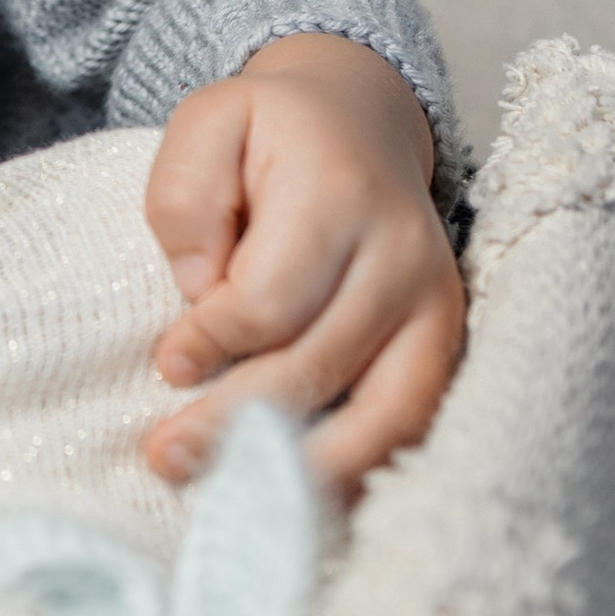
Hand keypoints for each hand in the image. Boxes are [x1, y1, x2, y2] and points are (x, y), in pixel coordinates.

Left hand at [143, 32, 464, 494]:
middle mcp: (401, 254)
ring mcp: (435, 304)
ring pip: (381, 412)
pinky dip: (360, 468)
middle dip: (237, 421)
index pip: (272, 298)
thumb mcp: (208, 123)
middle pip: (320, 365)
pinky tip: (300, 494)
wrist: (360, 121)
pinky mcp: (447, 340)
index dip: (214, 343)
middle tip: (169, 455)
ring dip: (302, 467)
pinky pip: (412, 423)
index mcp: (337, 193)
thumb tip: (198, 287)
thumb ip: (186, 194)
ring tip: (230, 493)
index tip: (167, 365)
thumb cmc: (271, 134)